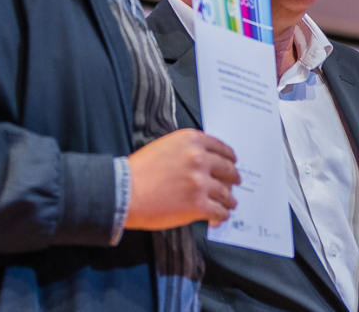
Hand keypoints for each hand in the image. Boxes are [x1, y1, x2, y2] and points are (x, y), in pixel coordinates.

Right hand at [125, 129, 239, 229]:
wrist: (123, 193)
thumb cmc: (138, 171)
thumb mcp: (164, 147)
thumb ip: (187, 150)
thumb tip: (204, 160)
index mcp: (191, 140)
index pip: (221, 147)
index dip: (229, 157)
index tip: (232, 162)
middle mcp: (199, 158)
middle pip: (227, 169)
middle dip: (233, 177)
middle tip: (235, 182)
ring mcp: (200, 182)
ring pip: (225, 192)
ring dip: (229, 199)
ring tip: (230, 204)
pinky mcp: (198, 204)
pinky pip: (219, 210)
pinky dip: (222, 215)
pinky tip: (220, 216)